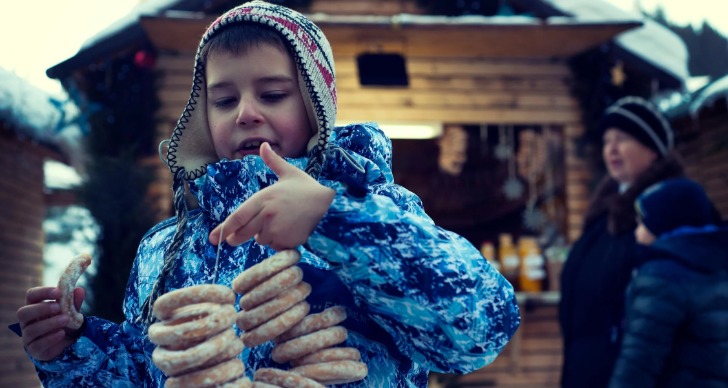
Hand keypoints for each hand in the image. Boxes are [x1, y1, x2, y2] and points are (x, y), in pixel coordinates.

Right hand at [17, 286, 84, 360]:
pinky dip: (50, 338)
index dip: (42, 292)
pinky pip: (37, 344)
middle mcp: (27, 321)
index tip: (58, 292)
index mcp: (34, 306)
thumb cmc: (64, 321)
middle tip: (58, 307)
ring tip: (65, 320)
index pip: (31, 295)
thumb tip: (79, 290)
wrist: (66, 342)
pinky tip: (61, 333)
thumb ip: (74, 302)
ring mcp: (28, 336)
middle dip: (41, 309)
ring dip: (49, 323)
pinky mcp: (34, 349)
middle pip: (23, 313)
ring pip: (31, 329)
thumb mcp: (70, 310)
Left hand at [209, 142, 334, 250]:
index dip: (224, 228)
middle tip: (231, 240)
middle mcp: (267, 215)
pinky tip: (290, 232)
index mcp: (264, 198)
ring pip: (261, 240)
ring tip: (280, 224)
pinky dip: (279, 242)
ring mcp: (277, 229)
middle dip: (236, 237)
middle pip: (243, 232)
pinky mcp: (287, 241)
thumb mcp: (289, 173)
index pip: (238, 216)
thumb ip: (272, 161)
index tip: (213, 238)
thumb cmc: (309, 189)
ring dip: (265, 236)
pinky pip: (276, 246)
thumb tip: (263, 145)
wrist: (331, 205)